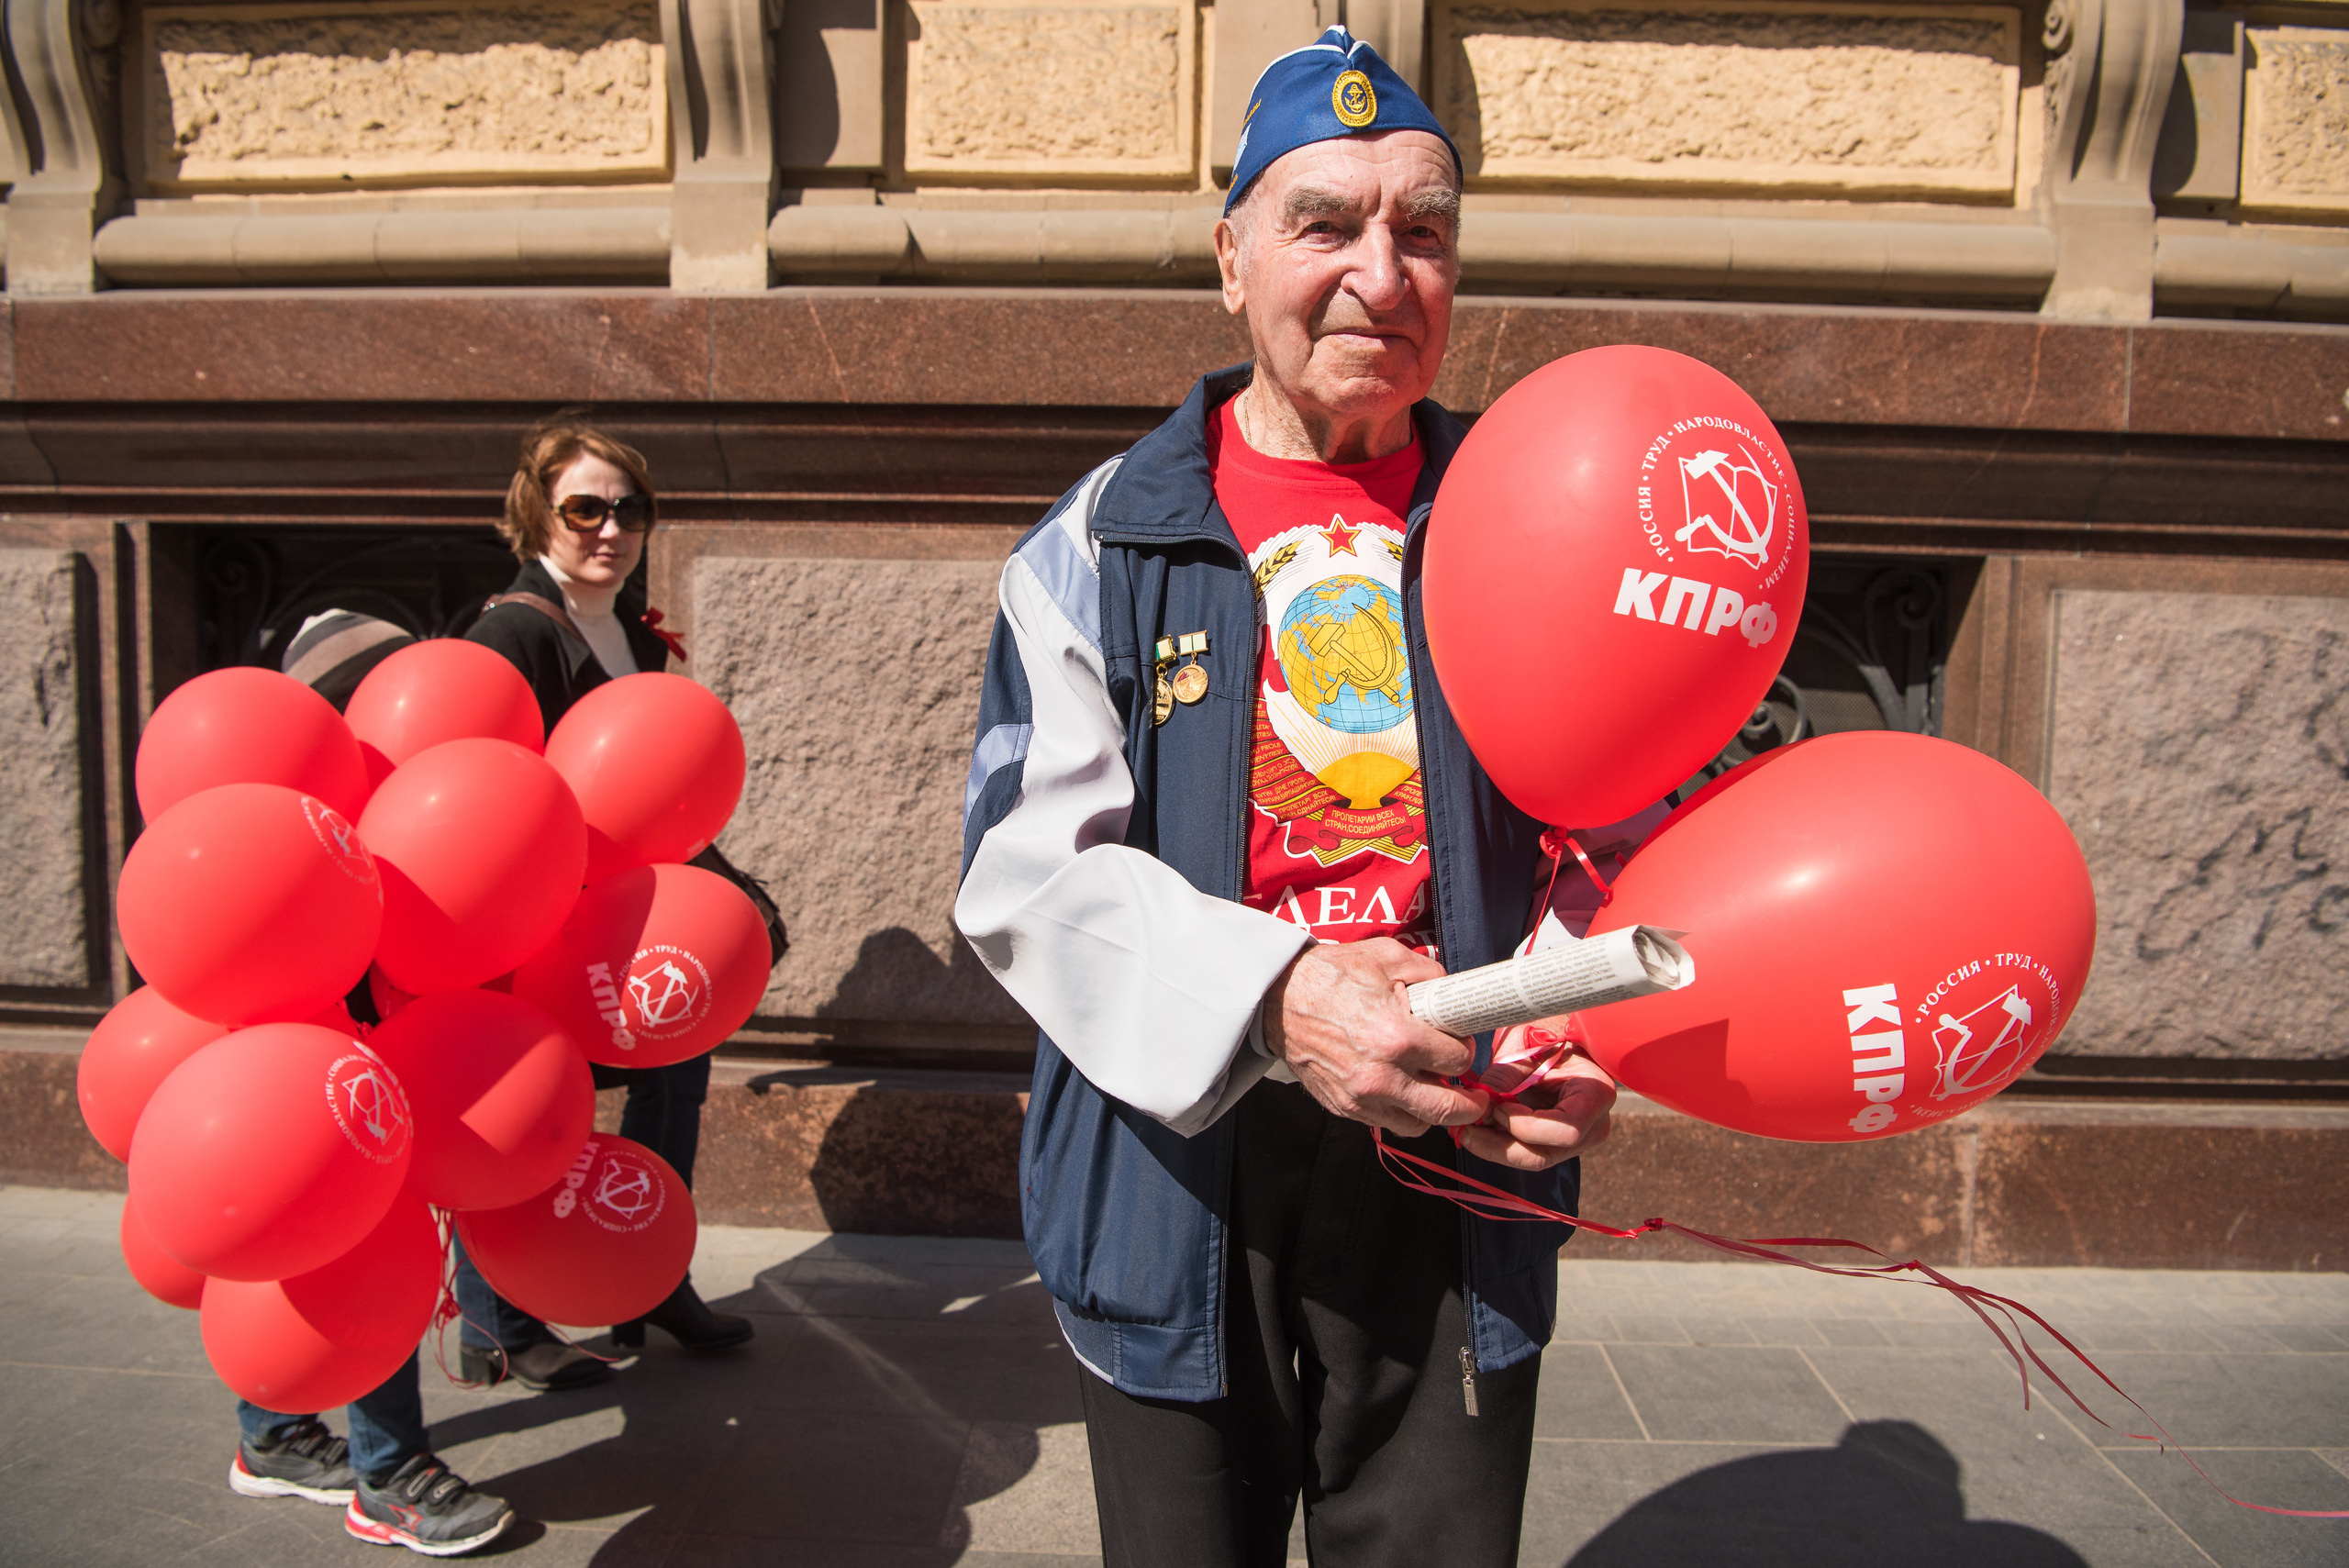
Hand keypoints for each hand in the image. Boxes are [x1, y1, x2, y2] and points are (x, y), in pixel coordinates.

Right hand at [1264, 939, 1488, 1136]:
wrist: (1278, 998)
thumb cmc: (1332, 976)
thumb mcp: (1386, 957)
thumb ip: (1430, 974)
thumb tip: (1454, 996)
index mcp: (1397, 1037)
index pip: (1457, 1061)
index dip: (1464, 1049)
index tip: (1459, 1043)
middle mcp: (1382, 1076)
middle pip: (1448, 1109)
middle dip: (1469, 1103)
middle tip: (1475, 1094)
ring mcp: (1361, 1098)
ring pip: (1419, 1125)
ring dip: (1433, 1110)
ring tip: (1434, 1090)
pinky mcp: (1344, 1108)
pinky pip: (1387, 1123)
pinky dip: (1401, 1112)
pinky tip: (1402, 1089)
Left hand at [1457, 1033, 1616, 1171]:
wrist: (1558, 1033)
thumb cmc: (1545, 1031)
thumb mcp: (1524, 1046)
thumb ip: (1503, 1076)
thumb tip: (1480, 1106)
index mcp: (1595, 1094)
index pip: (1565, 1131)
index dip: (1524, 1126)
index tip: (1497, 1107)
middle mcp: (1592, 1125)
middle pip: (1542, 1155)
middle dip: (1499, 1145)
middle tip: (1467, 1129)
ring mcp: (1576, 1139)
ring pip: (1530, 1158)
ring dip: (1494, 1146)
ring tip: (1468, 1127)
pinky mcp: (1555, 1142)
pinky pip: (1525, 1151)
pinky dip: (1498, 1143)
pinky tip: (1478, 1128)